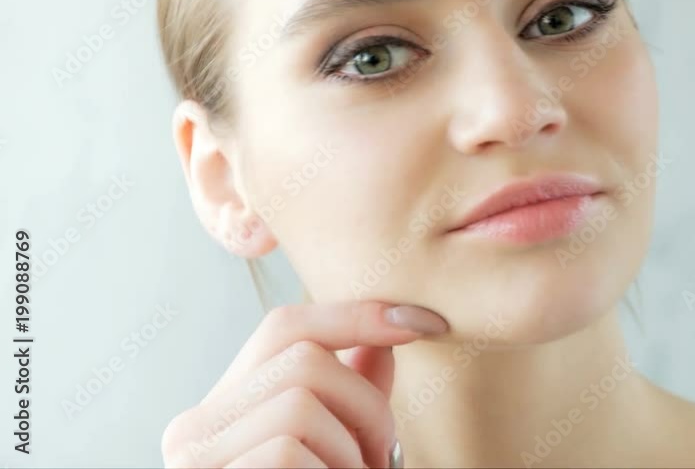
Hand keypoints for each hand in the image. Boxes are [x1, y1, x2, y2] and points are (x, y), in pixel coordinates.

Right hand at [161, 301, 447, 467]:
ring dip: (352, 452)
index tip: (427, 324)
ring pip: (301, 402)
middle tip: (380, 462)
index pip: (285, 327)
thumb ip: (351, 398)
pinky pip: (289, 451)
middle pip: (302, 357)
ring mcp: (193, 460)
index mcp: (226, 411)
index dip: (358, 314)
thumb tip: (382, 337)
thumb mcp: (339, 456)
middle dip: (366, 405)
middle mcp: (194, 428)